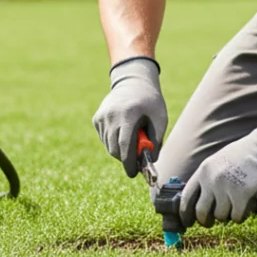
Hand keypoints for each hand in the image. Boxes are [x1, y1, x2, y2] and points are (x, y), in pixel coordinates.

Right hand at [92, 57, 167, 177]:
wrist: (133, 82)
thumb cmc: (150, 102)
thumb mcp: (160, 119)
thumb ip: (155, 140)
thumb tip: (149, 162)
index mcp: (129, 113)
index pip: (125, 144)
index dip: (129, 162)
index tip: (133, 173)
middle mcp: (111, 114)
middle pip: (115, 148)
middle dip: (125, 159)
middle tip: (137, 161)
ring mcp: (102, 116)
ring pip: (109, 146)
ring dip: (120, 150)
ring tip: (133, 138)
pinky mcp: (96, 118)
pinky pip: (105, 139)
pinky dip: (114, 141)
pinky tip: (123, 130)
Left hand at [179, 117, 256, 227]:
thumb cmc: (243, 154)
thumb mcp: (217, 161)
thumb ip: (207, 178)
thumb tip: (198, 201)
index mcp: (204, 170)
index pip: (187, 197)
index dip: (185, 213)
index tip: (188, 221)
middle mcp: (212, 180)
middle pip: (201, 212)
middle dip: (205, 221)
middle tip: (209, 223)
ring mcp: (226, 188)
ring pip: (220, 216)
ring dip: (227, 215)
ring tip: (234, 205)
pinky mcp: (242, 195)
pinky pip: (236, 217)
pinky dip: (240, 216)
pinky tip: (244, 207)